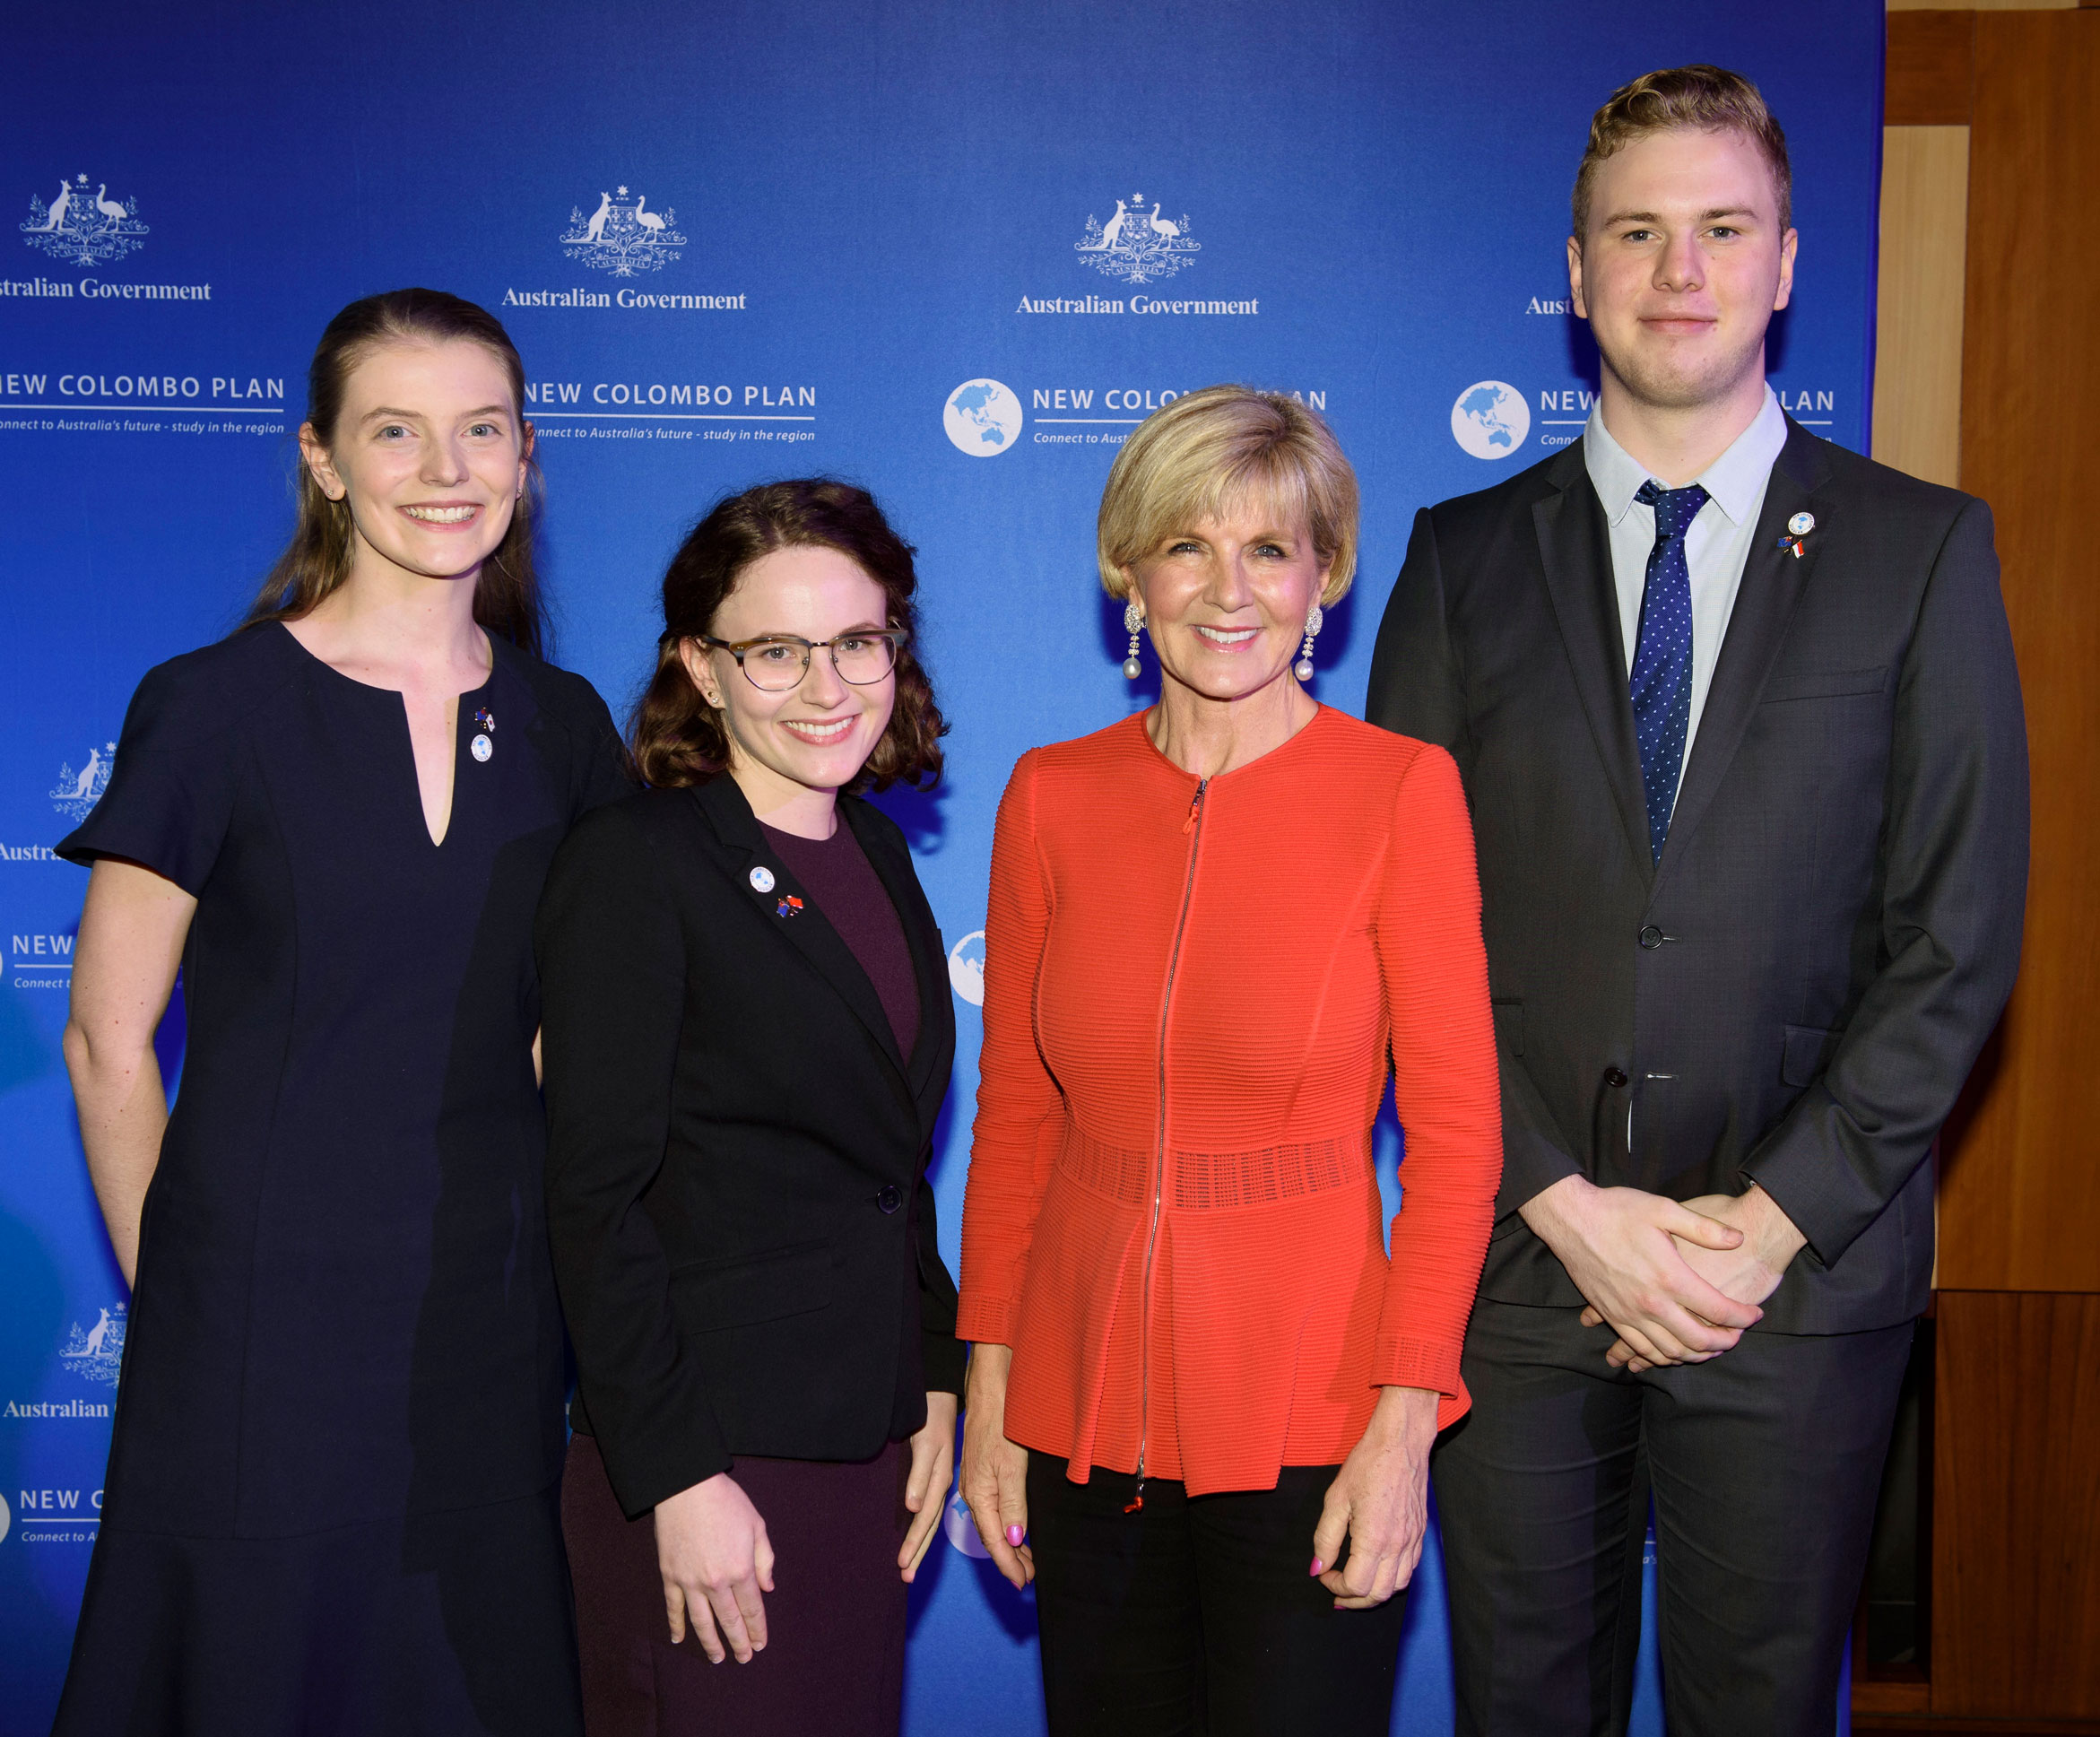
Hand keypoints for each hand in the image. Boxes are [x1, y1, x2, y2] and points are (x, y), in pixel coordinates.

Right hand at [654, 1472, 774, 1662]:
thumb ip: (765, 1559)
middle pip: (729, 1620)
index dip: (756, 1628)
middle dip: (738, 1642)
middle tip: (744, 1658)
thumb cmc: (726, 1502)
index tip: (760, 1643)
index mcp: (741, 1569)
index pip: (752, 1608)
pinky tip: (679, 1639)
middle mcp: (716, 1581)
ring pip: (702, 1621)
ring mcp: (690, 1581)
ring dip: (711, 1643)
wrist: (687, 1487)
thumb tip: (767, 1588)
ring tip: (718, 1658)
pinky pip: (674, 1607)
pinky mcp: (670, 1576)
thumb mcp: (757, 1525)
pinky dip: (675, 1626)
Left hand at [899, 1391, 958, 1582]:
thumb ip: (920, 1476)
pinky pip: (929, 1506)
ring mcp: (938, 1479)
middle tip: (905, 1577)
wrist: (936, 1395)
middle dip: (919, 1552)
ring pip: (929, 1518)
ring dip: (920, 1542)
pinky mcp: (933, 1472)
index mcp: (940, 1481)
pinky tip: (919, 1530)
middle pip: (929, 1525)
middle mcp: (940, 1485)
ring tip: (909, 1564)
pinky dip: (923, 1524)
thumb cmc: (930, 1417)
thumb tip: (914, 1508)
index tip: (903, 1566)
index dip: (915, 1544)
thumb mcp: (926, 1445)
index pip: (925, 1521)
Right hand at [959, 1344, 1033, 1589]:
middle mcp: (974, 1494)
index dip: (1009, 1564)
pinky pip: (994, 1510)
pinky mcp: (983, 1474)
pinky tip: (1015, 1529)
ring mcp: (977, 1484)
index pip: (996, 1541)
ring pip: (993, 1524)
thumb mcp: (1012, 1466)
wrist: (989, 1393)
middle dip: (1009, 1560)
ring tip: (1026, 1561)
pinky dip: (1006, 1526)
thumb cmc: (1001, 1426)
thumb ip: (1013, 1504)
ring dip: (1009, 1545)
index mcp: (979, 1496)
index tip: (1022, 1583)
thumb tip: (1013, 1539)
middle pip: (992, 1536)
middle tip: (1028, 1578)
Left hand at [1313, 1386, 1438, 1607]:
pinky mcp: (1421, 1534)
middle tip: (1337, 1593)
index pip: (1356, 1585)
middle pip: (1379, 1595)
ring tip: (1356, 1586)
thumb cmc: (1367, 1465)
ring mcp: (1413, 1541)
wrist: (1401, 1443)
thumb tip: (1317, 1568)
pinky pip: (1410, 1569)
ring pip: (1399, 1586)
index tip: (1324, 1574)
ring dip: (1376, 1593)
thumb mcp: (1335, 1499)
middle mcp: (1398, 1547)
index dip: (1335, 1586)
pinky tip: (1378, 1568)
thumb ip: (1325, 1538)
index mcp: (1375, 1540)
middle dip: (1356, 1601)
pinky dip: (1393, 1578)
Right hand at [1521, 1175, 1763, 1368]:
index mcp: (1669, 1277)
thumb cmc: (1617, 1210)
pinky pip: (1641, 1348)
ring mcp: (1628, 1313)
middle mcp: (1650, 1303)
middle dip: (1724, 1343)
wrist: (1570, 1219)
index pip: (1718, 1310)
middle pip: (1698, 1340)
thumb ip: (1704, 1228)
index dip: (1743, 1317)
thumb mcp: (1663, 1209)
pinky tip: (1674, 1350)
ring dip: (1695, 1355)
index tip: (1755, 1314)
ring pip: (1670, 1351)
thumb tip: (1738, 1239)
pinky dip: (1662, 1356)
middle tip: (1736, 1336)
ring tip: (1710, 1347)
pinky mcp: (1611, 1315)